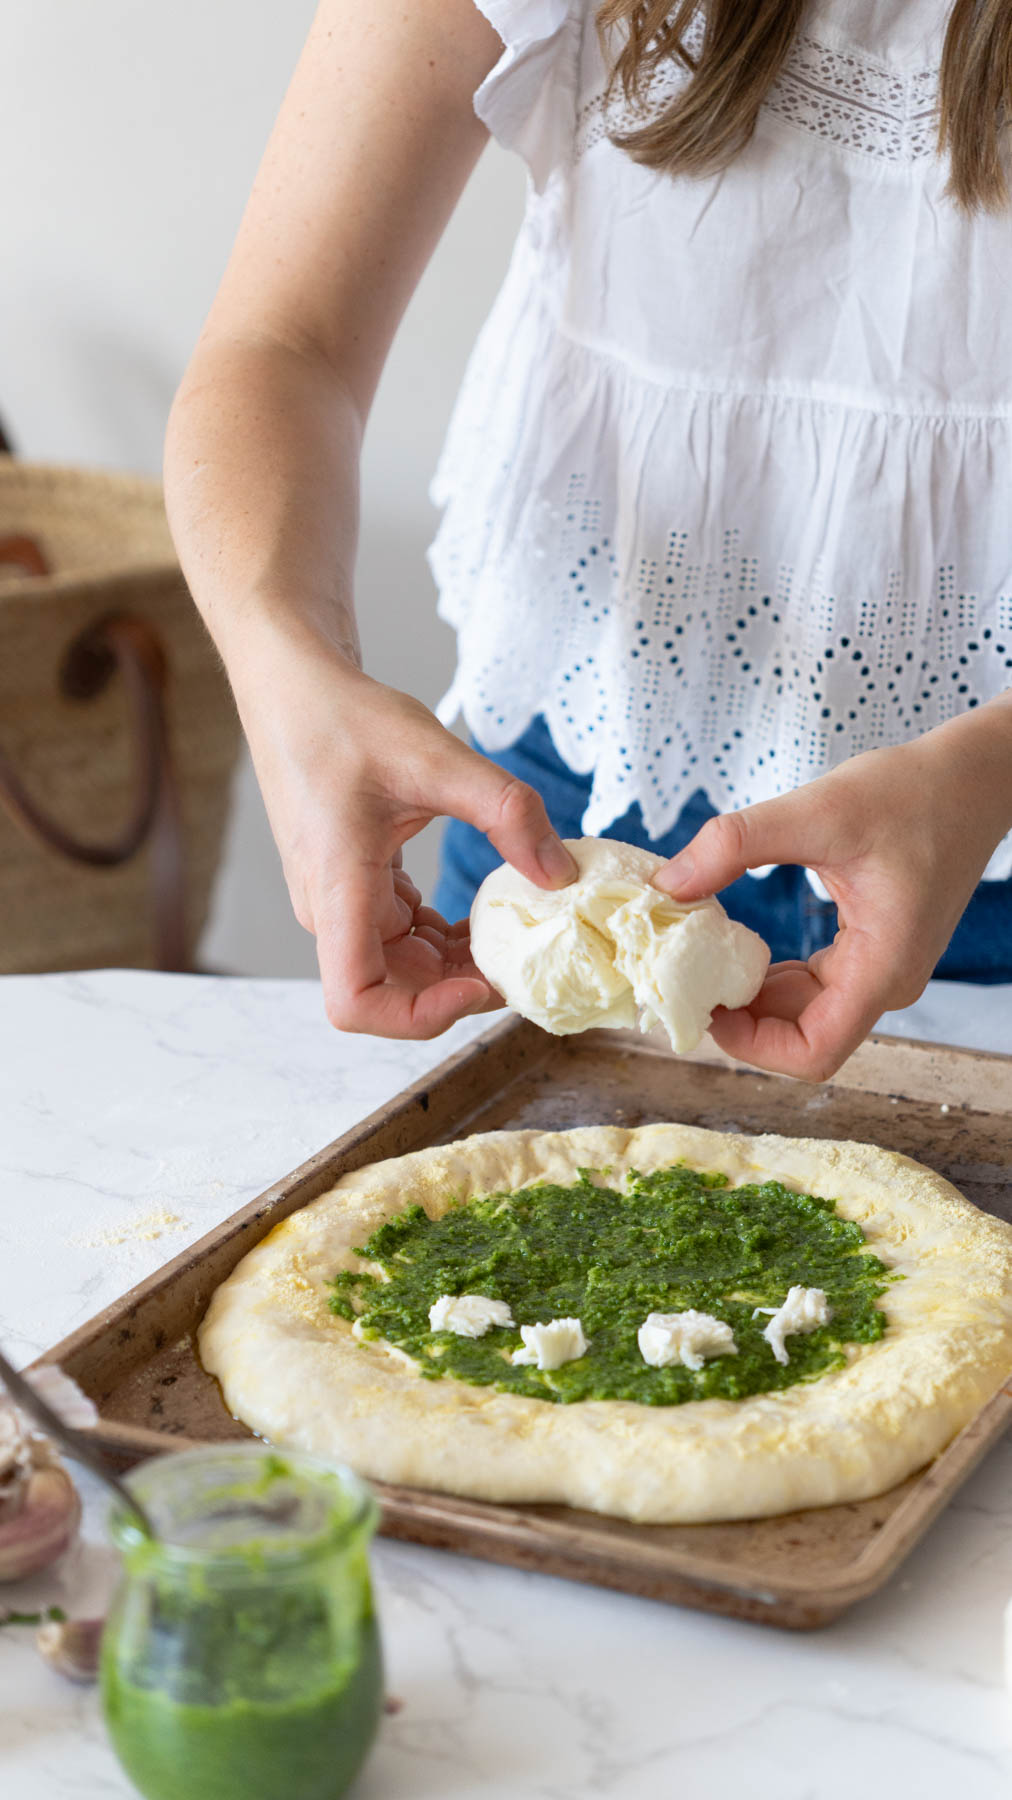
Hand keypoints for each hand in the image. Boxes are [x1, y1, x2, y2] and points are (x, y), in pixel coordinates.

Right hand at [233, 629, 576, 1037]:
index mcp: (338, 889)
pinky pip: (403, 934)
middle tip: (530, 961)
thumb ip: (507, 814)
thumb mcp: (437, 757)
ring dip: (459, 965)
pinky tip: (489, 911)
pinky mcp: (355, 887)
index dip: (420, 1015)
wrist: (295, 689)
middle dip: (462, 989)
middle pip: (394, 992)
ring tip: (519, 936)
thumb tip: (562, 875)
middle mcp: (333, 909)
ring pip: (402, 967)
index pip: (356, 1002)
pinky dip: (447, 936)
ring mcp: (341, 902)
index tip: (479, 982)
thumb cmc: (344, 718)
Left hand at [653, 706, 1011, 1080]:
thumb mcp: (819, 809)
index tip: (706, 1005)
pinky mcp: (870, 951)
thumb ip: (738, 843)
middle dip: (740, 1019)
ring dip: (751, 997)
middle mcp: (885, 982)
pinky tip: (735, 942)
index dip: (752, 1046)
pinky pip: (811, 985)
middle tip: (682, 976)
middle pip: (802, 1038)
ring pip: (803, 1014)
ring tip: (699, 956)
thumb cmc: (913, 792)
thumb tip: (668, 883)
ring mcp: (879, 970)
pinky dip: (769, 972)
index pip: (814, 1053)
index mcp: (882, 967)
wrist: (970, 779)